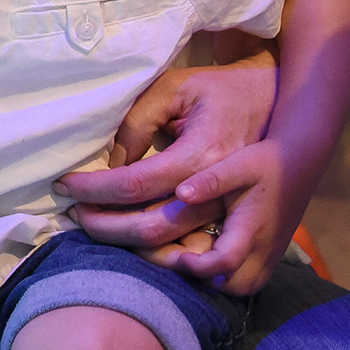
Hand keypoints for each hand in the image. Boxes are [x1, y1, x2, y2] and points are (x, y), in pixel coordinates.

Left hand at [61, 57, 294, 291]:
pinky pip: (199, 261)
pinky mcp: (243, 230)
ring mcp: (234, 216)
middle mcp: (219, 193)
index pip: (133, 183)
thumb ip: (137, 123)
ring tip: (97, 229)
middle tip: (73, 213)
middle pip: (149, 229)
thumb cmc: (222, 91)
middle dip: (102, 226)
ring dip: (128, 249)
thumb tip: (110, 163)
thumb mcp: (175, 88)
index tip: (64, 185)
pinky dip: (164, 259)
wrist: (285, 107)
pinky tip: (134, 243)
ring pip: (173, 255)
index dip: (92, 188)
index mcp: (201, 154)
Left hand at [152, 138, 297, 293]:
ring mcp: (272, 254)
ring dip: (219, 282)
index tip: (176, 255)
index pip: (226, 261)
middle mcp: (266, 248)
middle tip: (181, 259)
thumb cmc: (265, 162)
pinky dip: (230, 276)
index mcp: (253, 228)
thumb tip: (181, 193)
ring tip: (194, 259)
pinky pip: (252, 278)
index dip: (198, 266)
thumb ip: (210, 180)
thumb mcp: (236, 165)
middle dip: (206, 281)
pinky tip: (211, 255)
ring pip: (246, 286)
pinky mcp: (272, 253)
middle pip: (237, 286)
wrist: (300, 162)